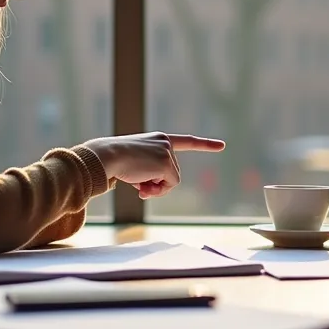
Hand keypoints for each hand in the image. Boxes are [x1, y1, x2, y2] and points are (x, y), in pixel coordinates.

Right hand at [84, 132, 225, 198]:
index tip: (222, 145)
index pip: (186, 141)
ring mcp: (167, 152)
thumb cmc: (115, 160)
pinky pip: (170, 185)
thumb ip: (149, 174)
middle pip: (173, 171)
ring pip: (171, 180)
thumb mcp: (135, 165)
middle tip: (140, 186)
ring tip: (138, 183)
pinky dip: (158, 189)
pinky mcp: (166, 164)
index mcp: (159, 139)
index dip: (205, 144)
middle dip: (158, 182)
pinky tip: (141, 185)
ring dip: (156, 186)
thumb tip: (154, 190)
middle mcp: (166, 142)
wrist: (106, 156)